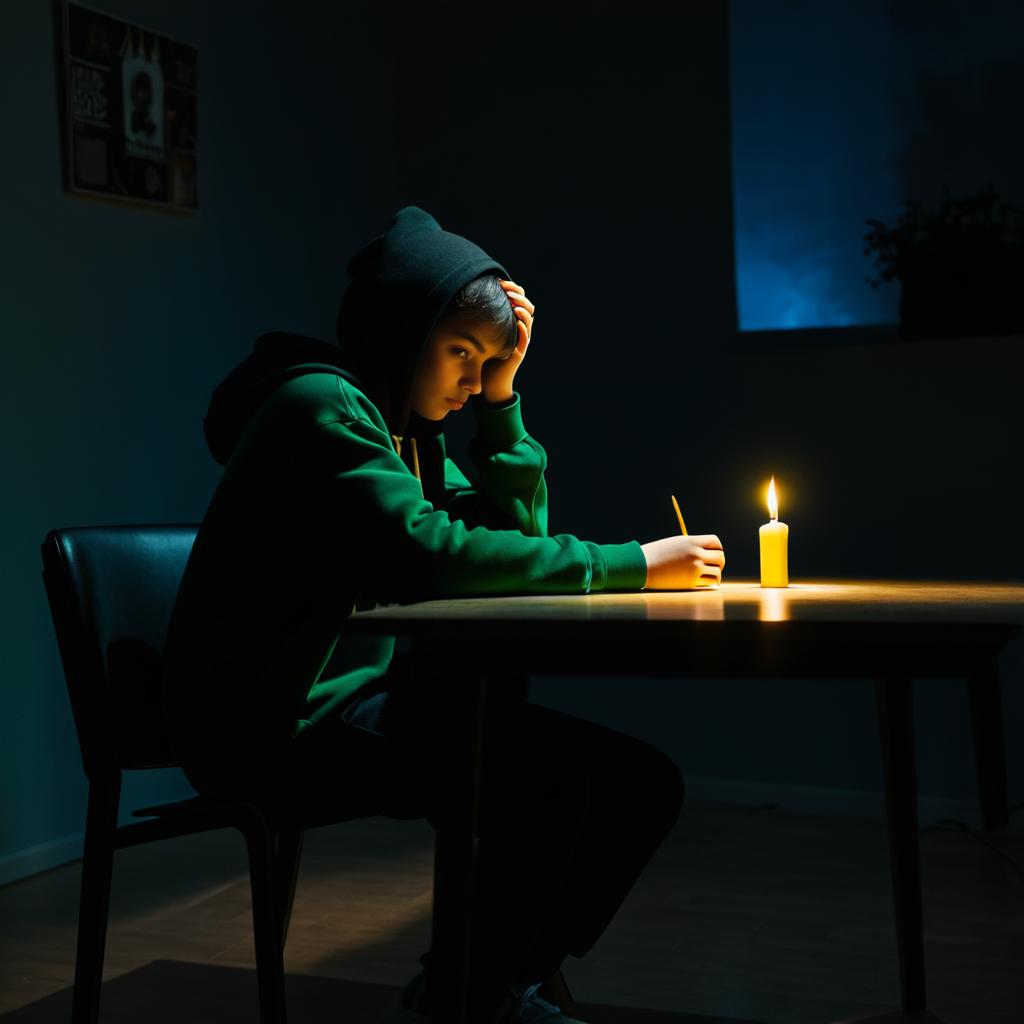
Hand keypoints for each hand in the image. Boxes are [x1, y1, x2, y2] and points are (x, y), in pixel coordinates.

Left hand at [481, 279, 535, 403]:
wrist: (489, 382)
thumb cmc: (483, 357)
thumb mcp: (482, 333)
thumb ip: (480, 318)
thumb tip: (464, 298)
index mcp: (512, 323)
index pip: (519, 300)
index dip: (513, 289)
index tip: (500, 282)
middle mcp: (519, 330)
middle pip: (528, 306)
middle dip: (518, 294)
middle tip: (506, 288)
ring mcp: (521, 341)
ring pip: (529, 319)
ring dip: (522, 308)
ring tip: (512, 301)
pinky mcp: (519, 352)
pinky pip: (525, 338)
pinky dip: (522, 328)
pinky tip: (516, 320)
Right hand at [640, 534, 724, 589]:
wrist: (643, 566)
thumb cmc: (657, 554)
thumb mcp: (675, 543)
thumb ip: (691, 545)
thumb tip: (705, 551)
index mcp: (691, 541)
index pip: (716, 542)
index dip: (718, 548)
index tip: (713, 553)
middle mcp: (695, 553)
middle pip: (720, 557)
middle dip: (719, 562)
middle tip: (713, 566)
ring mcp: (694, 568)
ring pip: (717, 572)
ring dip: (716, 574)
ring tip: (710, 576)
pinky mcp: (691, 581)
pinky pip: (710, 583)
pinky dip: (711, 583)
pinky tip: (706, 583)